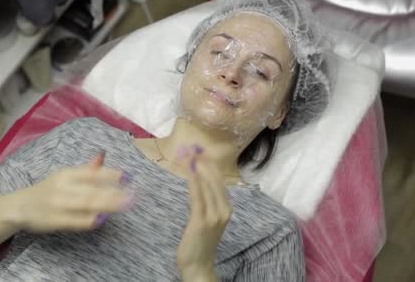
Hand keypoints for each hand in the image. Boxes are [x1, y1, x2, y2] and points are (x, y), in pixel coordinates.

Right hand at [11, 153, 133, 232]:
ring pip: (85, 204)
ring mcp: (57, 204)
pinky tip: (102, 219)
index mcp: (66, 174)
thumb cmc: (48, 189)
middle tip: (133, 195)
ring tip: (123, 205)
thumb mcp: (65, 175)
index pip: (91, 173)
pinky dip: (88, 220)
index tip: (128, 176)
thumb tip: (104, 155)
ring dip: (106, 204)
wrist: (19, 206)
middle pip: (91, 189)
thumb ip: (86, 169)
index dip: (110, 174)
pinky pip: (73, 221)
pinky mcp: (53, 221)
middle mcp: (62, 187)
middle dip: (113, 192)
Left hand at [176, 146, 231, 280]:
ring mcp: (214, 216)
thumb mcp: (208, 219)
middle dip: (202, 161)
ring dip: (196, 167)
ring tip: (187, 154)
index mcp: (227, 208)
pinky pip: (198, 196)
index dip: (210, 163)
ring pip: (206, 184)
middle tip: (191, 148)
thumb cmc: (200, 241)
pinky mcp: (202, 220)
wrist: (199, 265)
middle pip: (214, 179)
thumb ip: (207, 201)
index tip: (199, 150)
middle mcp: (224, 210)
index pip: (220, 180)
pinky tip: (188, 170)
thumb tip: (198, 179)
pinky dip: (193, 180)